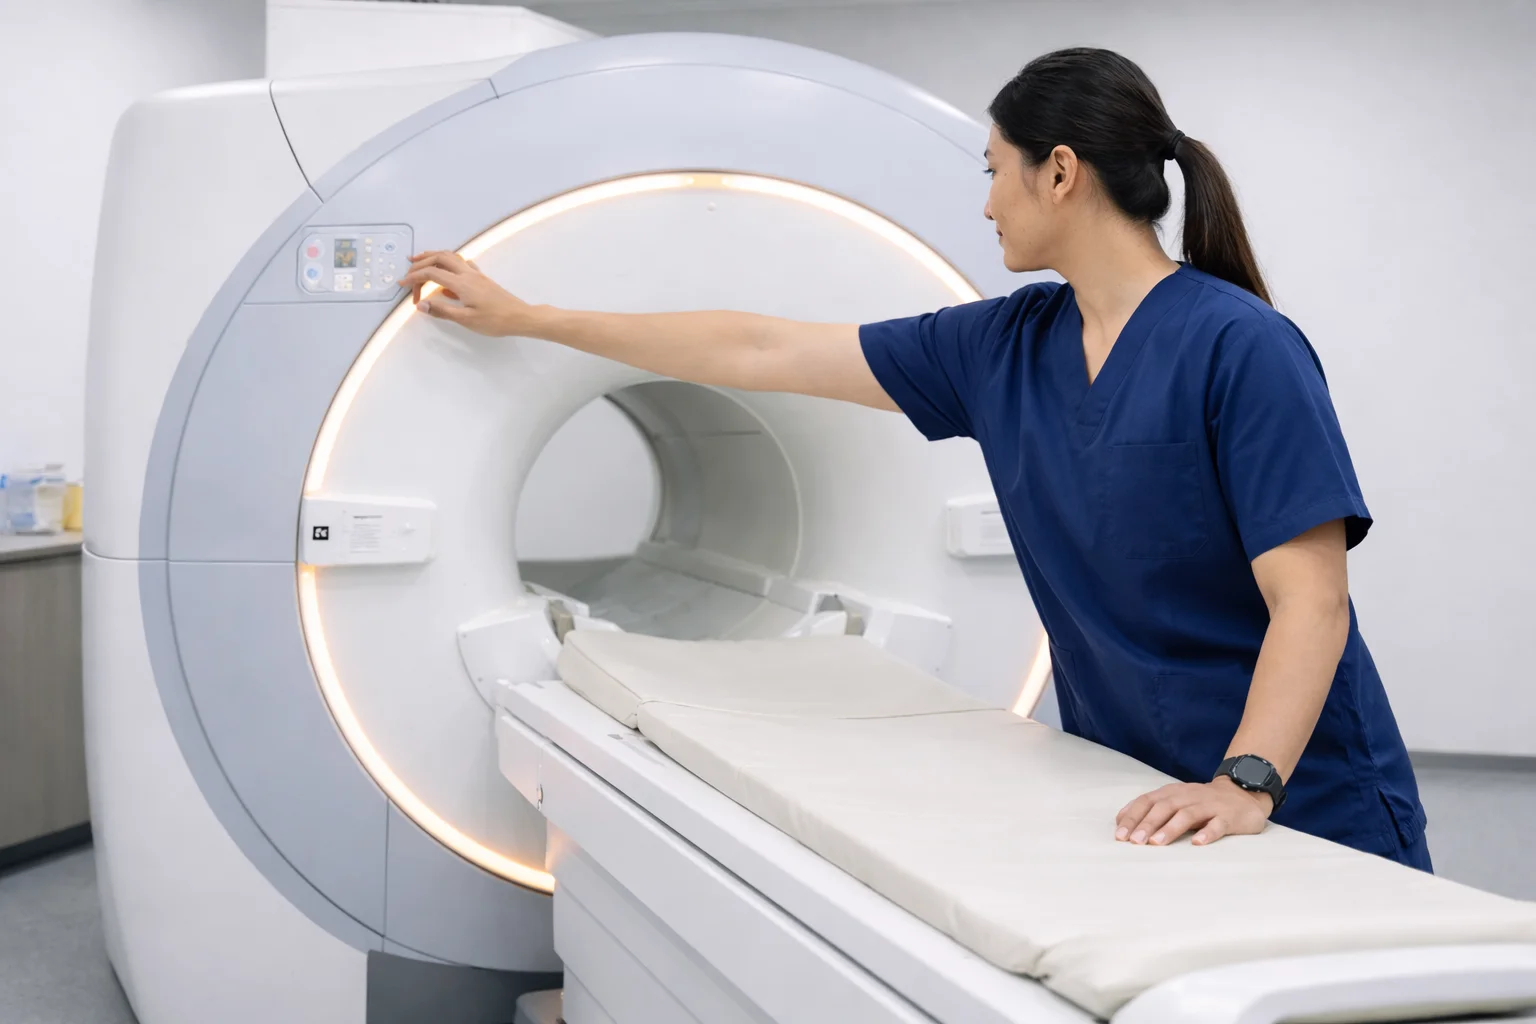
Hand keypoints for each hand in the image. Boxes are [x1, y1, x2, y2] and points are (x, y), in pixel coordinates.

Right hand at [398, 250, 531, 335]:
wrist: (520, 317)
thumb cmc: (494, 321)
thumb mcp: (466, 320)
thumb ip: (442, 311)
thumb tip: (420, 304)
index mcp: (461, 283)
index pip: (432, 273)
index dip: (414, 277)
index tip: (402, 284)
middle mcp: (467, 273)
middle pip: (439, 258)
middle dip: (421, 262)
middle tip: (408, 271)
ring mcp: (476, 274)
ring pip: (451, 257)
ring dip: (434, 257)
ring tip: (421, 263)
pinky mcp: (482, 278)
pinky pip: (461, 263)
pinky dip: (448, 262)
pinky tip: (446, 272)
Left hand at [1114, 778, 1271, 847]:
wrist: (1243, 793)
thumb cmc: (1201, 802)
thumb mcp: (1175, 801)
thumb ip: (1151, 809)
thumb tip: (1121, 822)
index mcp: (1172, 793)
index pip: (1147, 802)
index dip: (1132, 817)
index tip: (1119, 835)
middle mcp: (1188, 796)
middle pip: (1164, 807)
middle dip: (1147, 824)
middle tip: (1134, 841)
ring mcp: (1209, 805)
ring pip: (1188, 814)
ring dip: (1170, 828)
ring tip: (1157, 843)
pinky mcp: (1229, 816)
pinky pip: (1218, 824)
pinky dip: (1207, 833)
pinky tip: (1197, 843)